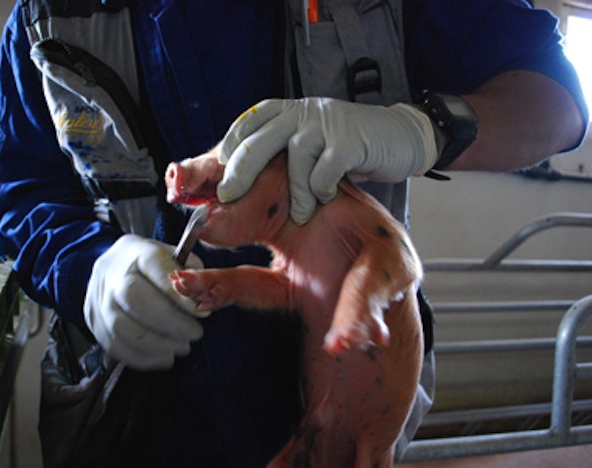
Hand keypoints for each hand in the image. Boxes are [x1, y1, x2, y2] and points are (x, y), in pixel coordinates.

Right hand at [84, 234, 206, 369]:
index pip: (155, 268)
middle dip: (169, 323)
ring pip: (121, 327)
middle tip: (194, 334)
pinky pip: (114, 346)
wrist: (114, 267)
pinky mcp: (92, 321)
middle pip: (134, 299)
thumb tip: (201, 298)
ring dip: (157, 344)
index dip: (178, 294)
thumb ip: (191, 274)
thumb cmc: (152, 266)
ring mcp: (97, 298)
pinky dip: (143, 358)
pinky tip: (164, 357)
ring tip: (182, 347)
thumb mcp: (175, 257)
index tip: (202, 313)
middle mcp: (111, 273)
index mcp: (136, 251)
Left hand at [215, 98, 437, 223]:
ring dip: (295, 193)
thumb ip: (281, 152)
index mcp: (288, 112)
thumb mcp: (310, 143)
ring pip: (294, 158)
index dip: (227, 148)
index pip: (248, 124)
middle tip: (228, 196)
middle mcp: (302, 113)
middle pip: (258, 140)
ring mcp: (326, 125)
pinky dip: (321, 189)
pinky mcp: (349, 141)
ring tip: (300, 214)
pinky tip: (326, 198)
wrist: (401, 136)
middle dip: (239, 172)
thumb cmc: (348, 147)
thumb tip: (237, 179)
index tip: (215, 171)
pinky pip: (324, 170)